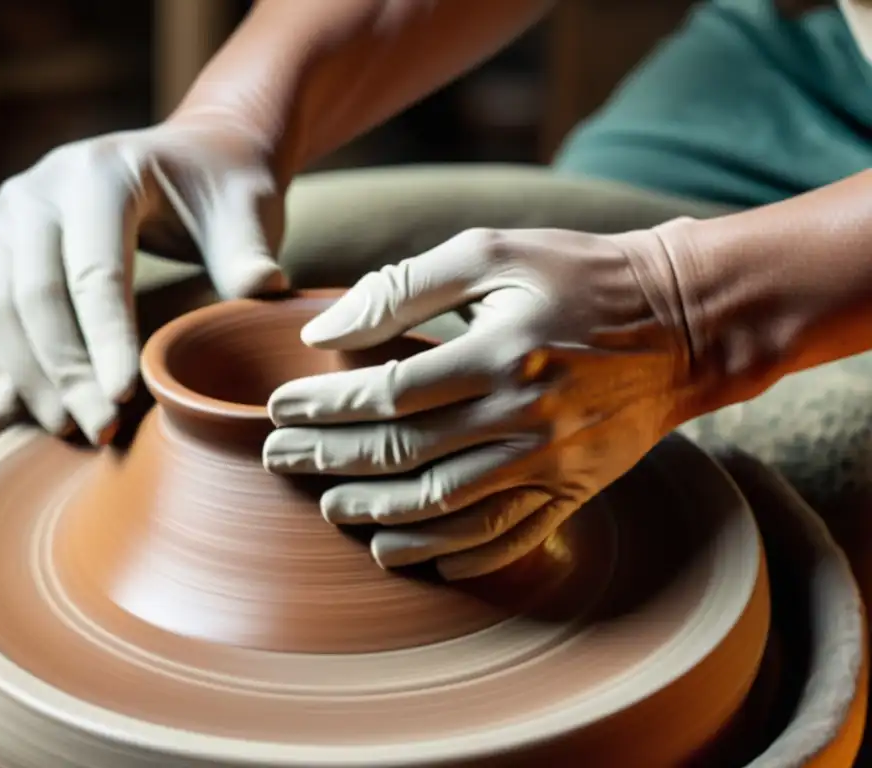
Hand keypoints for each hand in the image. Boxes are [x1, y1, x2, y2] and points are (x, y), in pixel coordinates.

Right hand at [0, 118, 286, 441]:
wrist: (189, 160)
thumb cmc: (222, 192)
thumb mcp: (247, 211)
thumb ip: (249, 252)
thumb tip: (264, 291)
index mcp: (100, 174)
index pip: (95, 272)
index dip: (106, 341)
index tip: (123, 400)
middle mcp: (37, 189)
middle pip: (35, 295)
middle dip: (66, 373)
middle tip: (96, 430)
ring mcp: (3, 215)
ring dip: (27, 376)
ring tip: (66, 428)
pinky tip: (18, 403)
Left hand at [263, 226, 695, 579]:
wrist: (685, 322)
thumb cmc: (579, 275)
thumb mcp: (495, 252)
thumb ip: (404, 287)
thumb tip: (325, 329)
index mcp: (498, 352)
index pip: (386, 394)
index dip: (324, 405)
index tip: (280, 407)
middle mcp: (522, 417)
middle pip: (403, 456)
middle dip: (329, 462)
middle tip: (280, 463)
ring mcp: (552, 463)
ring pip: (445, 509)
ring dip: (378, 516)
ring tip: (331, 510)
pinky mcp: (576, 490)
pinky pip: (507, 537)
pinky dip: (454, 554)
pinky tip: (412, 554)